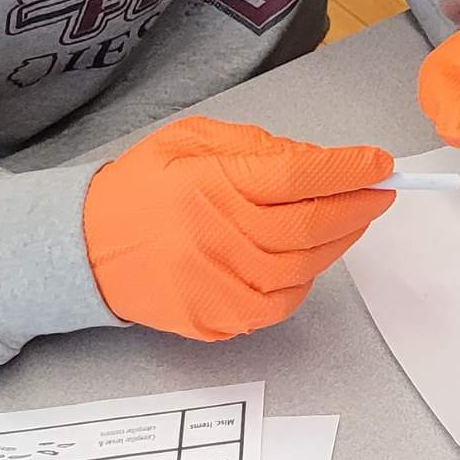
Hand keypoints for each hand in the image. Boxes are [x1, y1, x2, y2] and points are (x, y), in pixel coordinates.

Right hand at [76, 114, 399, 341]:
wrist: (80, 251)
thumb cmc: (136, 191)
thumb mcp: (187, 141)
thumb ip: (253, 145)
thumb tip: (315, 160)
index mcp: (207, 184)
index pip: (299, 176)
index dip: (348, 170)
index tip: (378, 164)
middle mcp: (215, 236)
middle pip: (312, 224)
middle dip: (357, 206)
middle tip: (378, 193)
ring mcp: (216, 284)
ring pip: (305, 266)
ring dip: (336, 242)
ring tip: (344, 221)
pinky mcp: (216, 318)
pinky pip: (281, 303)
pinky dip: (303, 280)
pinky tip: (302, 258)